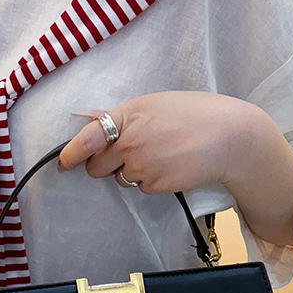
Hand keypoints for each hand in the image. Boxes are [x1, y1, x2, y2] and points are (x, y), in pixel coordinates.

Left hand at [58, 91, 292, 245]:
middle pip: (98, 166)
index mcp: (128, 115)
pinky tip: (172, 166)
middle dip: (106, 165)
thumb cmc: (196, 114)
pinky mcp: (155, 184)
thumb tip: (97, 122)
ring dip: (133, 172)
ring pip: (122, 179)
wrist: (230, 136)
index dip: (71, 153)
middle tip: (131, 155)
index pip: (87, 137)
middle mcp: (130, 141)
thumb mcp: (157, 104)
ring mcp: (141, 165)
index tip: (62, 163)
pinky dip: (152, 181)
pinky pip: (142, 188)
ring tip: (163, 155)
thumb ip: (125, 117)